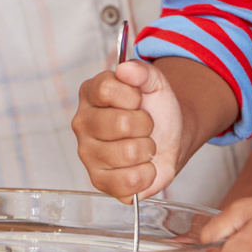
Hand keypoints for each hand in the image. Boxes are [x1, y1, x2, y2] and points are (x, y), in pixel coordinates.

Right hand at [72, 59, 185, 200]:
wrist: (169, 139)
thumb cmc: (156, 110)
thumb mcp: (155, 83)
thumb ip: (142, 71)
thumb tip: (126, 69)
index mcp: (90, 94)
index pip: (106, 90)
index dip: (132, 96)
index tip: (138, 100)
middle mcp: (82, 123)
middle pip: (120, 123)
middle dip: (145, 125)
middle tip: (144, 126)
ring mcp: (87, 154)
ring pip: (128, 153)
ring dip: (147, 150)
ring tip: (143, 145)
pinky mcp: (98, 181)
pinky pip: (129, 181)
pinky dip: (146, 174)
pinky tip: (142, 166)